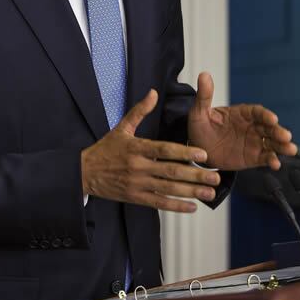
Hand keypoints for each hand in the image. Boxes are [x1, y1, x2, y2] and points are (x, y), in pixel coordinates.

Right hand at [81, 90, 220, 212]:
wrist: (85, 172)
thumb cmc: (105, 149)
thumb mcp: (121, 128)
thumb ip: (139, 111)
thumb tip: (154, 92)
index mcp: (136, 147)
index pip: (164, 150)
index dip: (184, 152)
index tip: (203, 154)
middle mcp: (138, 167)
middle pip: (170, 171)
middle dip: (195, 175)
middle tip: (215, 177)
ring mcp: (137, 184)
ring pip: (168, 189)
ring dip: (191, 192)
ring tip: (210, 192)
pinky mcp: (136, 197)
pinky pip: (159, 203)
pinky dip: (176, 206)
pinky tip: (192, 207)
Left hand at [188, 72, 296, 170]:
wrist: (198, 149)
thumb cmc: (200, 127)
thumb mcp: (199, 112)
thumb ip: (204, 96)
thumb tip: (204, 74)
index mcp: (240, 114)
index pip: (256, 112)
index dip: (265, 115)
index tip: (272, 119)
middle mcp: (251, 127)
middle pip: (269, 127)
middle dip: (278, 131)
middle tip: (286, 136)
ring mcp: (253, 142)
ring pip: (271, 142)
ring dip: (282, 146)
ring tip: (290, 149)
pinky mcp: (253, 157)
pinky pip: (265, 158)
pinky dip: (272, 160)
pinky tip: (276, 164)